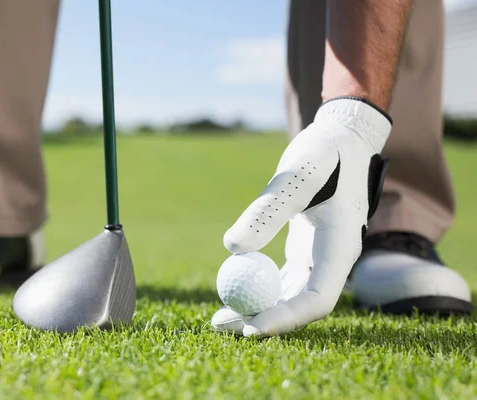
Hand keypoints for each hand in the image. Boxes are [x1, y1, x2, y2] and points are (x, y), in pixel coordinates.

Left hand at [213, 97, 390, 337]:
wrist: (342, 140)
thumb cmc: (325, 153)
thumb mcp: (298, 174)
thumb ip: (268, 211)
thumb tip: (232, 249)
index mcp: (341, 247)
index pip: (317, 299)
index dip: (285, 318)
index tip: (250, 328)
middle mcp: (332, 259)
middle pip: (299, 304)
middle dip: (263, 321)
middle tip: (221, 326)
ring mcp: (318, 257)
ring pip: (288, 296)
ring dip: (257, 309)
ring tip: (218, 318)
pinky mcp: (304, 250)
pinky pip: (281, 279)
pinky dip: (259, 288)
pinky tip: (233, 291)